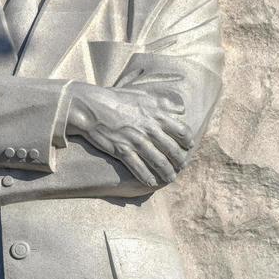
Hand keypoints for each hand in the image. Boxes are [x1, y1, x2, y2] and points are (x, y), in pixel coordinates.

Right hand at [65, 82, 193, 186]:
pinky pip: (139, 168)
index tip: (188, 147)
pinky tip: (152, 183)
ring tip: (170, 178)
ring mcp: (136, 141)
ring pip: (159, 162)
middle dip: (180, 161)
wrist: (91, 106)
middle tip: (182, 166)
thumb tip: (180, 107)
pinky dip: (147, 178)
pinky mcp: (122, 151)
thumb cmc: (116, 98)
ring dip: (167, 173)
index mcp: (156, 115)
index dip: (186, 141)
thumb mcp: (143, 94)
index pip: (181, 131)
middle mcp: (149, 129)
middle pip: (172, 150)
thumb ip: (163, 102)